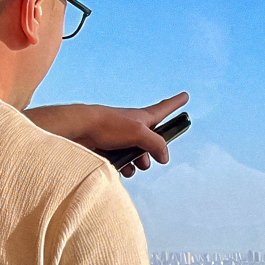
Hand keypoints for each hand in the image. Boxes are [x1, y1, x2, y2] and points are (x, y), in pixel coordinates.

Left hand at [24, 92, 188, 175]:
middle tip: (149, 158)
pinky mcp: (111, 150)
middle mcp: (134, 127)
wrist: (80, 131)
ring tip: (133, 165)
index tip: (185, 96)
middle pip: (153, 142)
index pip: (164, 108)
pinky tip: (120, 168)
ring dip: (139, 164)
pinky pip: (125, 162)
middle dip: (154, 153)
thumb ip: (156, 144)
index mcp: (143, 118)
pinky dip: (125, 167)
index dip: (175, 103)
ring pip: (139, 156)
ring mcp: (123, 139)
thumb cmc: (108, 125)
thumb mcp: (139, 132)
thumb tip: (164, 157)